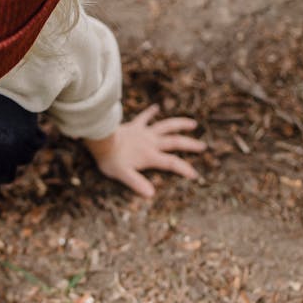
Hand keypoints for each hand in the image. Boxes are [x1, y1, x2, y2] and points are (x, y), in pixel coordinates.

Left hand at [84, 104, 206, 197]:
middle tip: (203, 146)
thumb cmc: (110, 160)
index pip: (172, 163)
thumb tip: (150, 194)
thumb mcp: (123, 175)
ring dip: (179, 124)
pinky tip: (156, 107)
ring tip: (192, 123)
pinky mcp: (135, 126)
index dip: (184, 169)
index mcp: (150, 156)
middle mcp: (151, 142)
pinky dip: (150, 112)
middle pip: (175, 142)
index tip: (195, 175)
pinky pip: (144, 117)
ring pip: (166, 125)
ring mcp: (144, 132)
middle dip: (190, 145)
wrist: (99, 139)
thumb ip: (137, 184)